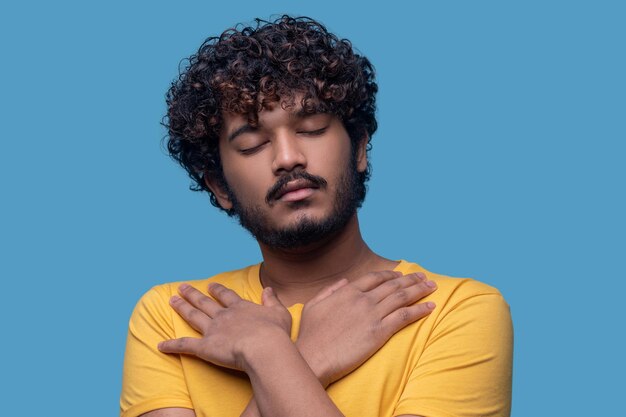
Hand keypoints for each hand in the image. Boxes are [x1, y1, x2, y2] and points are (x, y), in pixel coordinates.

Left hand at [158, 283, 291, 370]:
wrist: (264, 348)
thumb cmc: (275, 334)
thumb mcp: (279, 313)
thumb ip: (272, 301)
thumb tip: (268, 289)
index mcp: (240, 308)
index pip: (226, 296)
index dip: (217, 290)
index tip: (211, 285)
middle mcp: (224, 316)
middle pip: (205, 302)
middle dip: (193, 294)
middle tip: (182, 287)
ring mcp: (213, 330)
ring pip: (193, 316)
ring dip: (182, 308)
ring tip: (171, 300)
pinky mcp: (205, 347)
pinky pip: (185, 345)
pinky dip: (172, 345)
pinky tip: (160, 345)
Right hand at [296, 270, 436, 385]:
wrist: (313, 358)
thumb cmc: (310, 336)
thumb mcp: (313, 306)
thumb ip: (329, 291)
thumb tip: (343, 282)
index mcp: (347, 291)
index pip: (375, 278)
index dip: (390, 274)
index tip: (401, 274)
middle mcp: (362, 299)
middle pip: (393, 285)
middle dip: (411, 279)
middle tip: (424, 277)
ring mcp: (372, 315)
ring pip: (402, 297)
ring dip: (419, 290)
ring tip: (432, 287)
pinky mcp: (379, 333)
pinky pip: (404, 317)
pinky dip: (419, 310)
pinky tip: (430, 307)